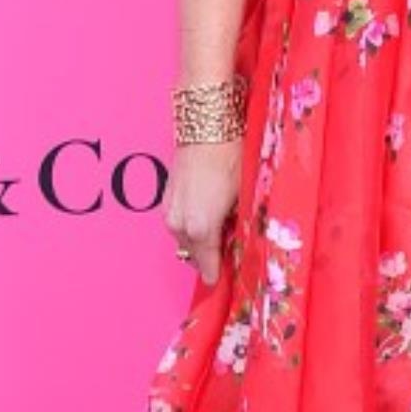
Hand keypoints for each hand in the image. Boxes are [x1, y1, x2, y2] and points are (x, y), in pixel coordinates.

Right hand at [165, 139, 240, 281]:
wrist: (207, 129)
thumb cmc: (231, 160)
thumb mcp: (244, 198)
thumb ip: (240, 229)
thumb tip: (244, 246)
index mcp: (201, 229)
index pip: (209, 265)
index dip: (218, 275)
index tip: (224, 282)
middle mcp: (180, 225)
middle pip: (195, 255)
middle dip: (211, 256)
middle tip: (231, 249)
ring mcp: (169, 212)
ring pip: (185, 239)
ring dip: (200, 241)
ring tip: (222, 228)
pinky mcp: (166, 199)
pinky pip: (178, 224)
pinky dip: (191, 226)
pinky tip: (208, 213)